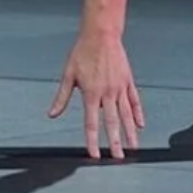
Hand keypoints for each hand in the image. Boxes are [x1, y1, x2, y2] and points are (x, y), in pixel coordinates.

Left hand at [49, 32, 144, 159]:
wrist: (101, 34)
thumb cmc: (83, 51)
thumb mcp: (68, 73)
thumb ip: (62, 96)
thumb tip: (52, 114)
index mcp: (91, 93)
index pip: (91, 122)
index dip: (92, 140)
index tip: (94, 155)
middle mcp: (107, 93)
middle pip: (111, 122)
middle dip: (114, 142)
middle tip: (118, 158)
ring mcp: (120, 88)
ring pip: (126, 115)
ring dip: (129, 132)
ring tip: (133, 147)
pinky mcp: (128, 81)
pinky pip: (135, 101)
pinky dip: (138, 113)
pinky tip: (140, 125)